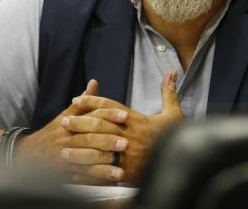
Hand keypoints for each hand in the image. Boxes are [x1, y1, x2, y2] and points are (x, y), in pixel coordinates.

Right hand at [17, 79, 128, 182]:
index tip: (125, 116)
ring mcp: (64, 158)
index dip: (109, 115)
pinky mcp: (64, 174)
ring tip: (121, 169)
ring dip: (104, 165)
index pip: (91, 116)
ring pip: (85, 161)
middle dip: (108, 141)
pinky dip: (97, 180)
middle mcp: (67, 140)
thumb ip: (83, 103)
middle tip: (126, 143)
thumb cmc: (53, 134)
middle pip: (88, 139)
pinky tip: (110, 181)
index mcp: (69, 123)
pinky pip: (82, 179)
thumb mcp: (65, 115)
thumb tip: (94, 82)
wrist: (29, 156)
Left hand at [64, 70, 182, 183]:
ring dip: (80, 151)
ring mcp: (127, 157)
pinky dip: (88, 175)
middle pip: (100, 127)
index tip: (77, 99)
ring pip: (99, 151)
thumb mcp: (174, 114)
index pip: (110, 108)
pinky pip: (103, 174)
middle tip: (63, 122)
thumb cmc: (176, 138)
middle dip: (80, 124)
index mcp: (138, 121)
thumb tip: (171, 72)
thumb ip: (168, 93)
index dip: (92, 102)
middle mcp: (130, 137)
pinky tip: (74, 175)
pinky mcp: (127, 175)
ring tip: (63, 150)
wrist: (183, 165)